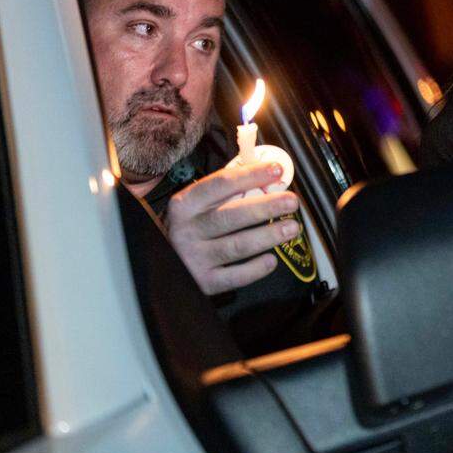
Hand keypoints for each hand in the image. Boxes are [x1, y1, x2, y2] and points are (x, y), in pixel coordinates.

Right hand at [165, 161, 300, 294]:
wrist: (161, 262)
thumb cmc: (189, 228)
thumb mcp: (196, 206)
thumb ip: (226, 192)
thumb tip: (268, 177)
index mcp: (185, 204)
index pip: (221, 184)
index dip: (252, 175)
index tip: (277, 170)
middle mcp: (187, 230)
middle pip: (232, 215)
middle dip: (266, 206)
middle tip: (291, 201)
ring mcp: (194, 257)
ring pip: (237, 245)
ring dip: (268, 235)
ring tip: (291, 228)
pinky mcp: (204, 282)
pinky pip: (235, 276)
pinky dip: (256, 269)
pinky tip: (271, 260)